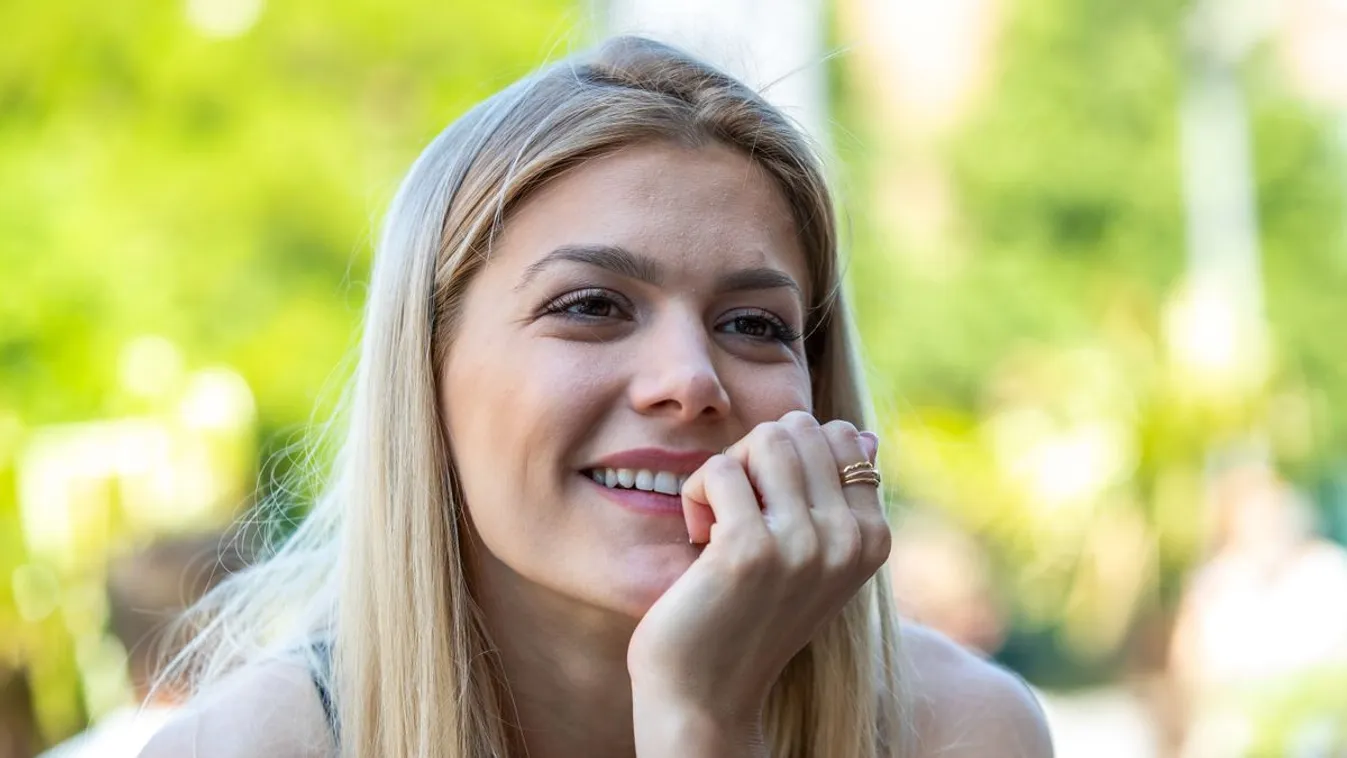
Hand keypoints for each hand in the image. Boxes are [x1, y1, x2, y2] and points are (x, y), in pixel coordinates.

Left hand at [626, 411, 889, 748]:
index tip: (771, 503)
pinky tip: (698, 539)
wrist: (708, 695)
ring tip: (719, 518)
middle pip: (798, 428)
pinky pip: (718, 470)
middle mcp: (849, 539)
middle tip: (737, 508)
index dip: (790, 454)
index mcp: (873, 538)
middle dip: (755, 455)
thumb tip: (865, 436)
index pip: (842, 435)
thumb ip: (840, 499)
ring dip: (727, 470)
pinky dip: (695, 494)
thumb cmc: (750, 618)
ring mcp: (804, 544)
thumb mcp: (813, 559)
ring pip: (764, 439)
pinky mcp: (750, 549)